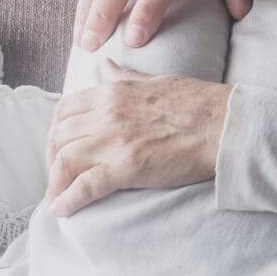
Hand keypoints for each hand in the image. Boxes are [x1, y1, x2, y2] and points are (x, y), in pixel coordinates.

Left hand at [46, 60, 230, 216]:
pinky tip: (62, 210)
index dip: (56, 131)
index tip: (60, 145)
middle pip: (59, 137)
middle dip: (52, 157)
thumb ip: (126, 76)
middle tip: (58, 174)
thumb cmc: (199, 102)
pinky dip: (67, 200)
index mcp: (114, 92)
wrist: (224, 125)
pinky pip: (84, 187)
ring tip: (58, 195)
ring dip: (55, 182)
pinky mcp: (126, 168)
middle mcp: (107, 114)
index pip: (65, 110)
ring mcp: (114, 141)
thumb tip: (106, 65)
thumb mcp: (157, 80)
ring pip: (64, 160)